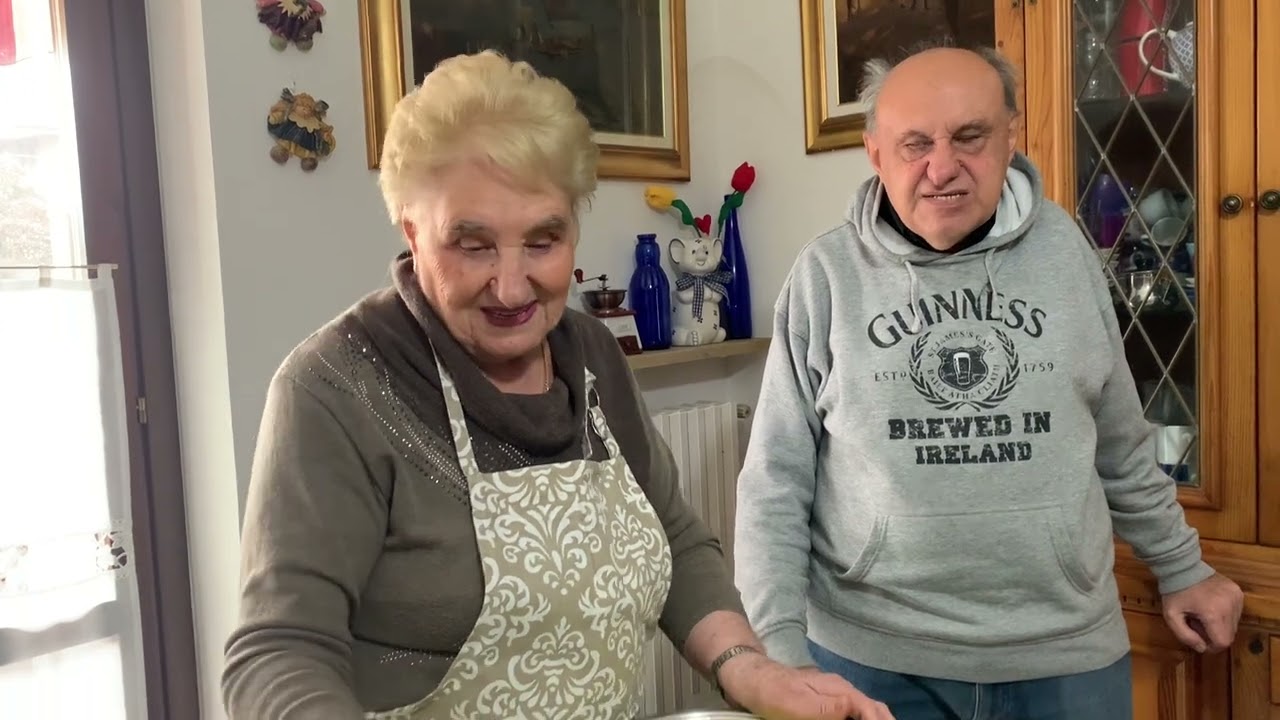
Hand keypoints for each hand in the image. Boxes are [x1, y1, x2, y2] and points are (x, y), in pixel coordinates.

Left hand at [718, 653, 894, 719]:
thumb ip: (830, 708)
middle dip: (883, 719)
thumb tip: (855, 707)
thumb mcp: (801, 705)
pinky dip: (861, 717)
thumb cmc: (776, 694)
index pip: (871, 709)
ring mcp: (834, 693)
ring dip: (873, 718)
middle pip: (873, 707)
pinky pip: (852, 710)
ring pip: (864, 708)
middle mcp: (841, 689)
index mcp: (839, 690)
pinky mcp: (826, 699)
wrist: (755, 679)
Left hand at [1161, 573, 1243, 652]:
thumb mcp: (1171, 616)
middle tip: (1198, 624)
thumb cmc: (1174, 592)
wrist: (1182, 567)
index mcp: (1213, 613)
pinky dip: (1226, 615)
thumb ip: (1185, 636)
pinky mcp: (1238, 592)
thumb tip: (1202, 648)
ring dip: (1220, 625)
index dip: (1211, 646)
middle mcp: (1229, 605)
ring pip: (1234, 624)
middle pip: (1230, 635)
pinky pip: (1236, 613)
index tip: (1199, 640)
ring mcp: (1236, 597)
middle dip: (1214, 635)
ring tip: (1203, 614)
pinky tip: (1211, 606)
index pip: (1223, 642)